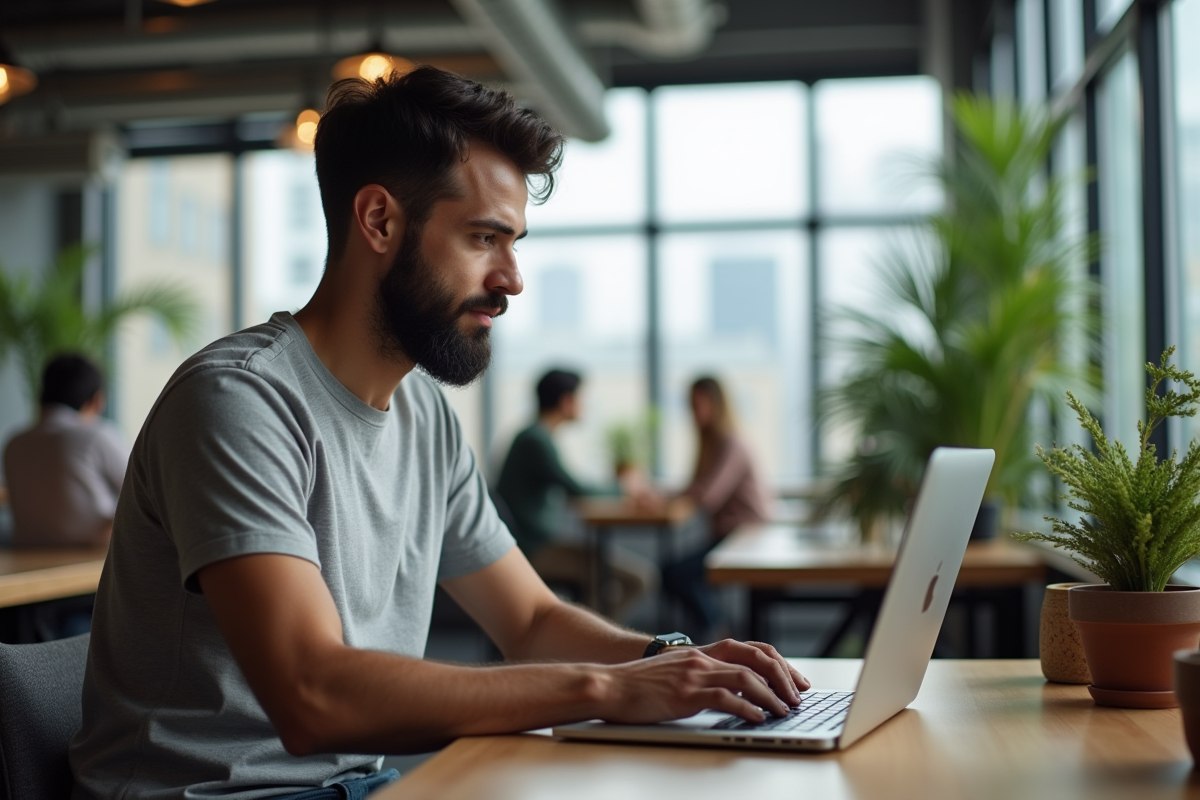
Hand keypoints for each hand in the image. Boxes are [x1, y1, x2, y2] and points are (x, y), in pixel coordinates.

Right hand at [595, 646, 796, 724]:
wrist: (608, 684)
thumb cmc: (637, 685)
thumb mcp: (673, 673)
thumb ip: (698, 675)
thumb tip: (728, 692)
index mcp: (700, 653)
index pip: (750, 649)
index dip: (777, 663)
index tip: (794, 680)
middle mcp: (701, 658)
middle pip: (755, 660)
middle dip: (783, 678)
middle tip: (798, 697)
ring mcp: (694, 674)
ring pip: (746, 679)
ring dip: (771, 696)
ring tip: (784, 710)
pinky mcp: (685, 693)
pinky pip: (726, 698)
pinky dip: (748, 708)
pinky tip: (758, 718)